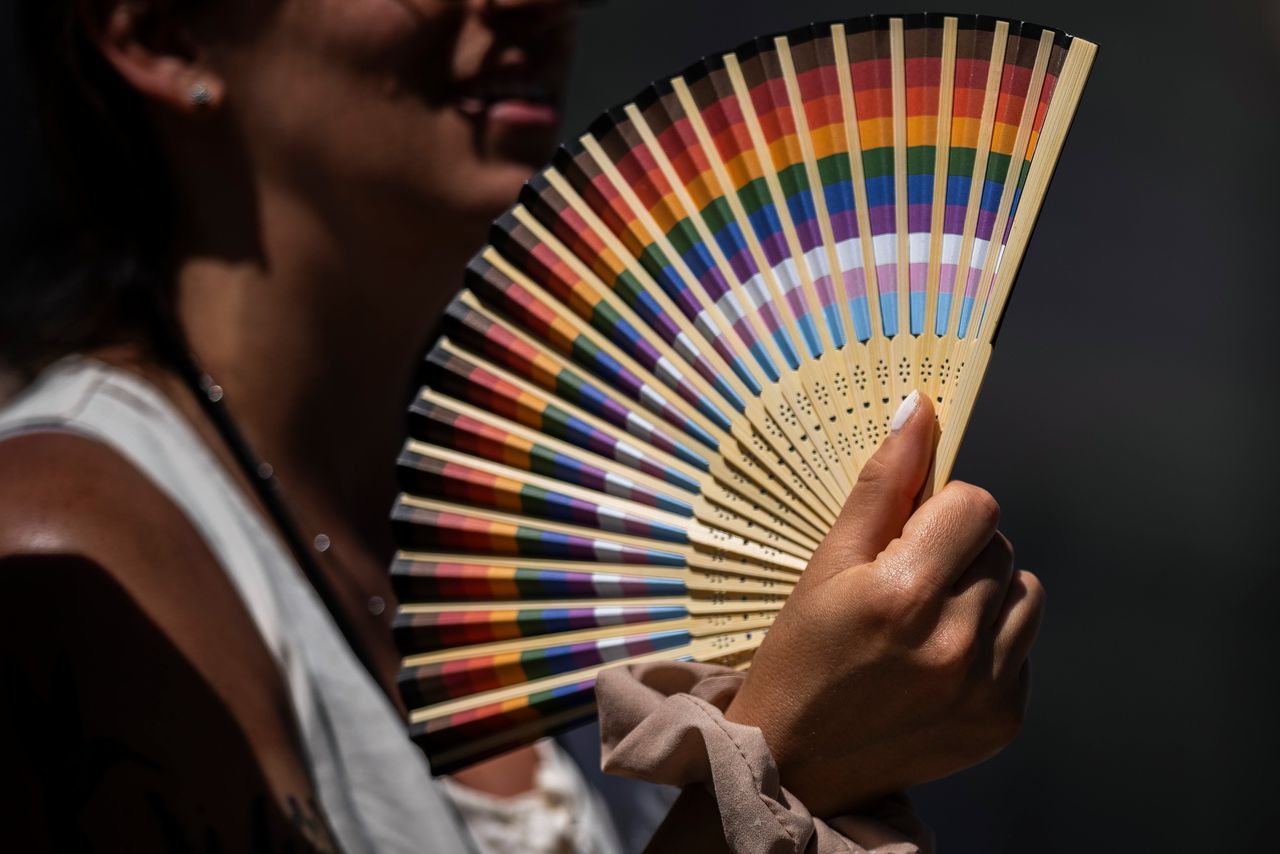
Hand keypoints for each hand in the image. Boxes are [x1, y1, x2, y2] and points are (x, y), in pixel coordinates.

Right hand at [726, 392, 1044, 817]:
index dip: (941, 508)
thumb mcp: (824, 564)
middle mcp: (955, 644)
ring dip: (985, 593)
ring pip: (1024, 593)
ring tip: (928, 620)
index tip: (905, 534)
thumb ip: (881, 483)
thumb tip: (921, 407)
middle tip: (904, 584)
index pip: (977, 503)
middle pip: (1001, 545)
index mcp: (903, 595)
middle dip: (958, 550)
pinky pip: (1023, 648)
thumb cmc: (799, 655)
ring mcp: (986, 688)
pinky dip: (990, 643)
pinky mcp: (1003, 720)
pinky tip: (938, 662)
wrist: (795, 766)